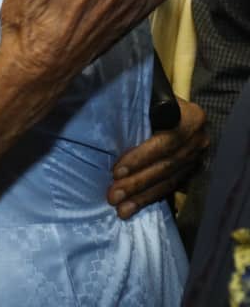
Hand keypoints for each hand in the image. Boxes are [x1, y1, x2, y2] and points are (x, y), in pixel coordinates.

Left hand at [107, 98, 207, 218]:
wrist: (168, 104)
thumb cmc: (149, 98)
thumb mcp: (146, 97)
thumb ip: (134, 109)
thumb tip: (108, 120)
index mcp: (191, 117)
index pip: (165, 142)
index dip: (140, 158)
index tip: (116, 171)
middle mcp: (198, 139)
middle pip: (165, 165)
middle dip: (136, 182)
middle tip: (113, 196)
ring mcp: (196, 157)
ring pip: (167, 180)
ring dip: (141, 196)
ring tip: (120, 209)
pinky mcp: (190, 171)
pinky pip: (169, 187)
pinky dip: (149, 198)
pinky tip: (132, 208)